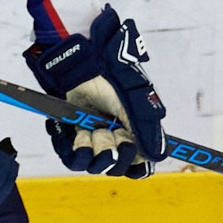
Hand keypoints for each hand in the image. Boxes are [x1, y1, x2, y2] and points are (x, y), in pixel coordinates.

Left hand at [24, 6, 167, 177]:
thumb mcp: (134, 99)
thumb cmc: (111, 72)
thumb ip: (147, 129)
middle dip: (109, 154)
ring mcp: (91, 134)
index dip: (135, 164)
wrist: (79, 56)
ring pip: (89, 163)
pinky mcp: (70, 131)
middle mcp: (114, 135)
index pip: (139, 163)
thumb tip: (159, 156)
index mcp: (135, 129)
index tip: (129, 154)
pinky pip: (67, 153)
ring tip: (84, 134)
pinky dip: (64, 144)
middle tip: (106, 132)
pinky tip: (63, 127)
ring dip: (86, 152)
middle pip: (114, 166)